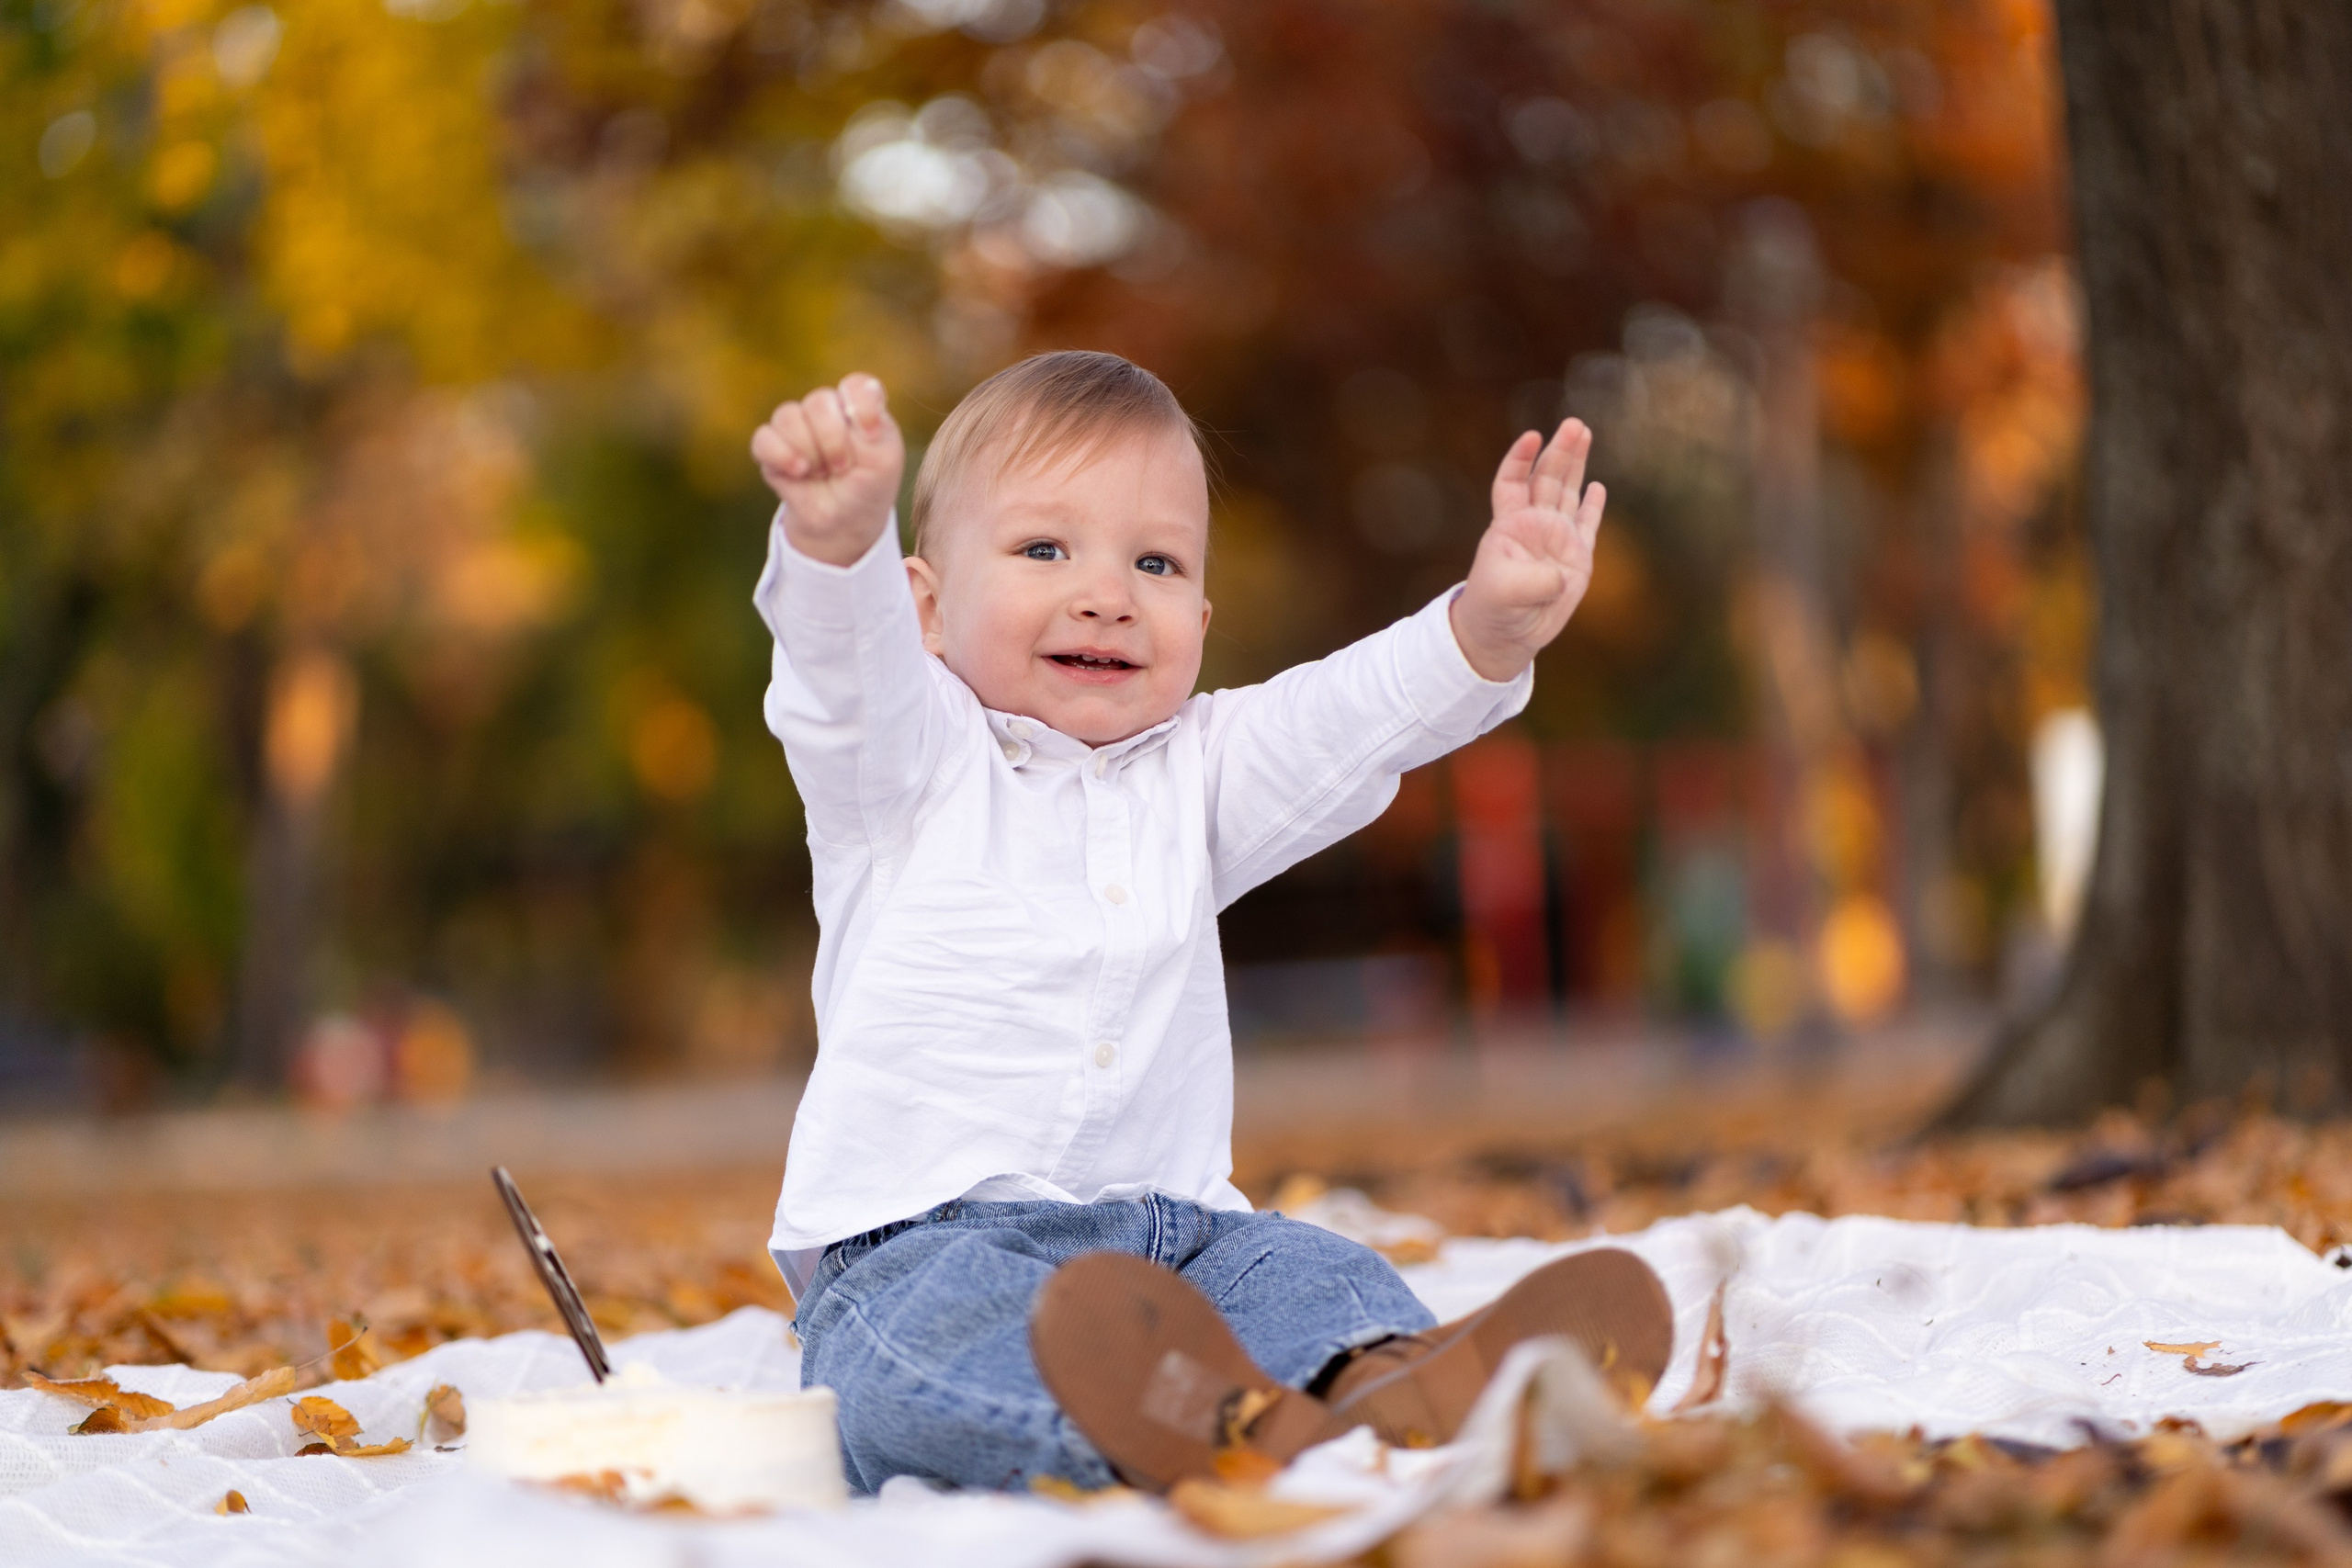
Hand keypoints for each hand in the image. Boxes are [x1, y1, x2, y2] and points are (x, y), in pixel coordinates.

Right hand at [750, 373, 904, 565]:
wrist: (844, 521)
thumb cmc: (868, 486)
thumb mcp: (885, 463)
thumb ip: (873, 432)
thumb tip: (850, 413)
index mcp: (858, 406)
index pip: (855, 385)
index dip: (861, 406)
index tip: (871, 435)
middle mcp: (826, 410)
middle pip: (818, 401)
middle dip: (832, 440)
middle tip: (843, 467)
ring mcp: (796, 426)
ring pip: (788, 416)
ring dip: (809, 451)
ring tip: (822, 473)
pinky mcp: (771, 447)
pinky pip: (764, 438)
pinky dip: (782, 455)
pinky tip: (800, 472)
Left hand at [1450, 419, 1606, 680]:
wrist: (1505, 635)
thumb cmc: (1493, 609)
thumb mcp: (1504, 592)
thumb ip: (1531, 581)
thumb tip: (1560, 575)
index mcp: (1510, 525)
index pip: (1513, 482)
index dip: (1520, 459)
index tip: (1531, 436)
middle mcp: (1535, 525)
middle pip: (1547, 478)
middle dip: (1560, 451)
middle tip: (1575, 425)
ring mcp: (1557, 539)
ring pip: (1569, 493)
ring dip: (1577, 464)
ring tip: (1584, 433)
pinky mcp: (1577, 559)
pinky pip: (1587, 526)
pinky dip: (1592, 506)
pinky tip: (1598, 486)